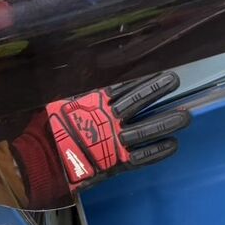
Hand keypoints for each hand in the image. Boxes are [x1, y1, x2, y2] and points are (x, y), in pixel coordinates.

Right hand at [45, 72, 189, 193]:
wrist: (39, 162)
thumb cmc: (48, 129)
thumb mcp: (61, 100)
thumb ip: (79, 85)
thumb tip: (87, 62)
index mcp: (93, 102)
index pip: (123, 86)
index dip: (142, 79)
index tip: (159, 70)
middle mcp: (105, 120)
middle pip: (136, 102)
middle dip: (156, 91)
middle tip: (175, 81)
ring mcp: (111, 141)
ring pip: (144, 129)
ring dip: (165, 121)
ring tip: (186, 116)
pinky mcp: (114, 162)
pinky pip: (140, 157)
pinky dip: (157, 151)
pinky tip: (173, 145)